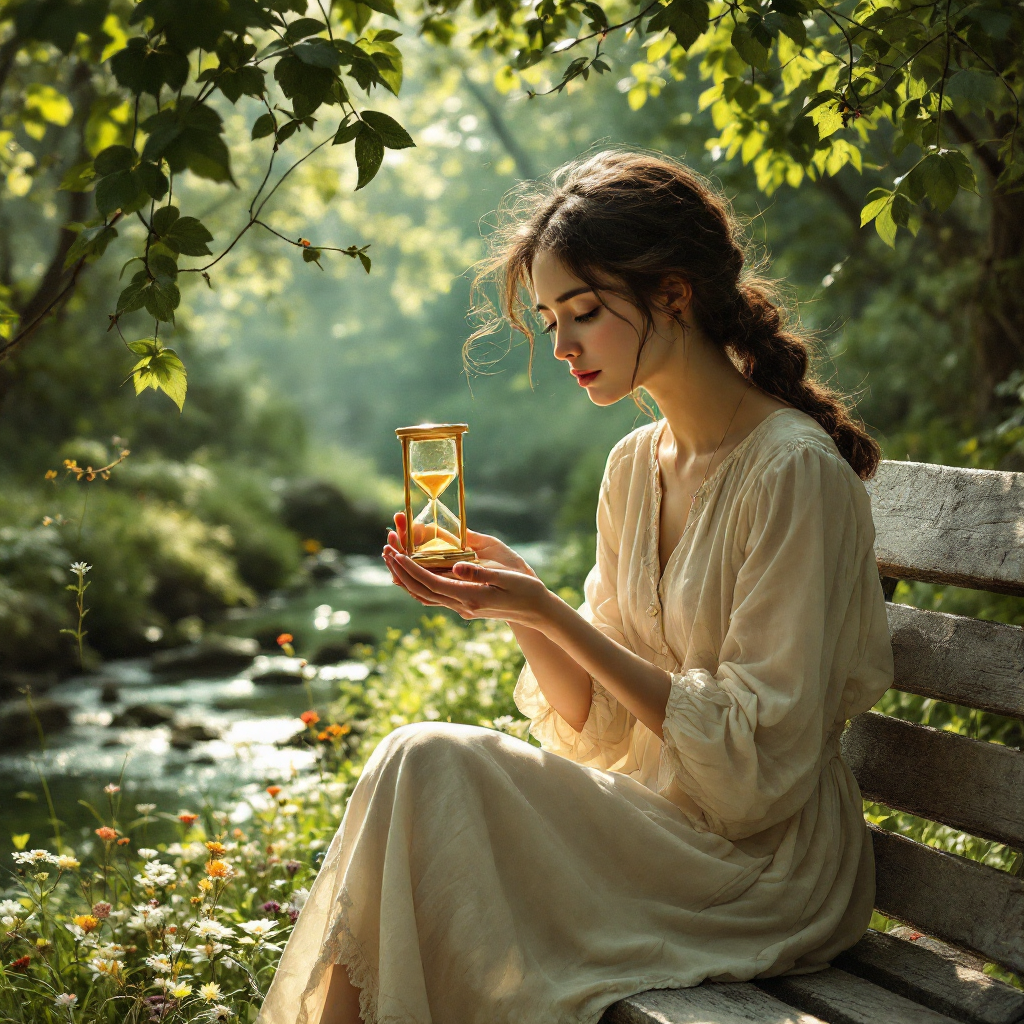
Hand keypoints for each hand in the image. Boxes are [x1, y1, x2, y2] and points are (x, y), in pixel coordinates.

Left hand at [381, 541, 552, 627]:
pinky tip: (413, 573)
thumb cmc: (525, 589)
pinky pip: (434, 596)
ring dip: (406, 578)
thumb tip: (457, 566)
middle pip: (421, 590)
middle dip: (401, 571)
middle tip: (386, 550)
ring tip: (393, 559)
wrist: (536, 611)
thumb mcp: (505, 577)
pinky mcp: (464, 605)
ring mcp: (461, 608)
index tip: (396, 553)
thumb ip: (480, 572)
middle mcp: (461, 605)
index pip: (431, 583)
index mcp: (469, 597)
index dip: (410, 569)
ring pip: (425, 595)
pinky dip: (419, 584)